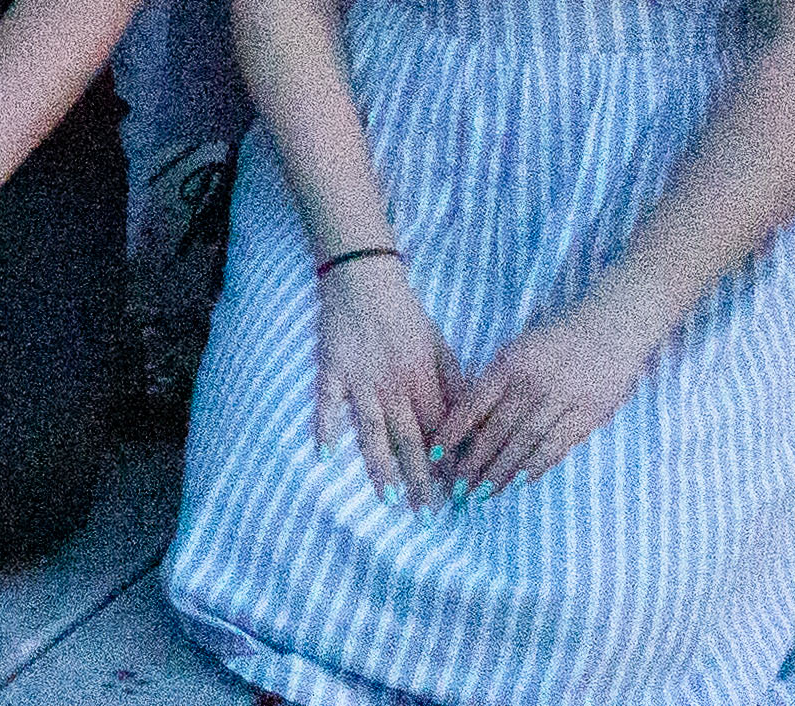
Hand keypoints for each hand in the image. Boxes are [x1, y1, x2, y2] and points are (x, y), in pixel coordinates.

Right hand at [312, 253, 457, 503]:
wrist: (365, 279)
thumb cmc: (407, 316)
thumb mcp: (441, 348)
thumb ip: (454, 387)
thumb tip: (469, 427)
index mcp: (422, 381)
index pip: (438, 433)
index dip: (447, 466)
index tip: (454, 497)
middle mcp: (393, 386)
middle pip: (408, 441)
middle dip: (418, 481)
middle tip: (424, 516)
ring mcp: (359, 380)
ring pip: (371, 431)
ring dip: (379, 466)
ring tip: (387, 499)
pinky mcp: (331, 369)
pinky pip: (327, 403)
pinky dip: (325, 427)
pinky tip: (325, 454)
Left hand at [432, 299, 651, 498]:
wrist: (612, 325)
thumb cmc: (557, 336)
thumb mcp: (519, 348)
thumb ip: (497, 380)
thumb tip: (470, 419)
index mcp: (509, 363)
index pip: (473, 404)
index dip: (453, 432)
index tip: (436, 455)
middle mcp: (533, 383)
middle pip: (498, 430)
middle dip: (475, 462)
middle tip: (459, 488)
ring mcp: (563, 400)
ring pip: (526, 443)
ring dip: (504, 471)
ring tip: (485, 493)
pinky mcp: (590, 414)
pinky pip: (559, 445)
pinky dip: (539, 465)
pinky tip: (522, 481)